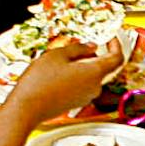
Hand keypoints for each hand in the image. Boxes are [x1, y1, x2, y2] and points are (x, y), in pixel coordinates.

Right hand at [4, 38, 123, 125]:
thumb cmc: (40, 81)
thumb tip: (91, 46)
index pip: (117, 57)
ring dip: (82, 65)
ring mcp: (86, 97)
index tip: (111, 37)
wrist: (27, 108)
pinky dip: (76, 76)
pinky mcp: (77, 102)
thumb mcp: (58, 55)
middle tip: (75, 47)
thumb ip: (79, 48)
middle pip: (102, 66)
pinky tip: (58, 73)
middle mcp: (95, 87)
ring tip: (60, 60)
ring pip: (91, 75)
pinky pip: (83, 85)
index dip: (116, 44)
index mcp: (94, 73)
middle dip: (91, 54)